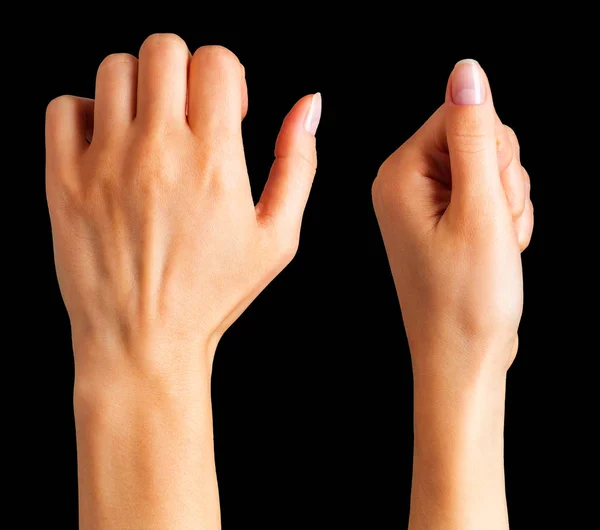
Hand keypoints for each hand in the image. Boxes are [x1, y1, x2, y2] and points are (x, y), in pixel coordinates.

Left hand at [45, 34, 320, 528]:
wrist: (144, 342)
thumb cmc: (213, 294)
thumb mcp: (277, 237)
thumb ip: (297, 164)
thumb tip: (309, 104)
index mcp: (214, 161)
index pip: (216, 61)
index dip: (227, 76)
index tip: (226, 110)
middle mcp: (157, 152)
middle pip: (164, 49)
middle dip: (184, 70)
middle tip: (188, 111)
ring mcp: (105, 163)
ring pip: (115, 69)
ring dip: (140, 87)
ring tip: (150, 127)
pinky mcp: (63, 179)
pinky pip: (65, 107)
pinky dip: (87, 112)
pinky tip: (110, 145)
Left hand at [372, 59, 533, 529]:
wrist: (463, 356)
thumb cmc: (466, 298)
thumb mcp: (479, 210)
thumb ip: (474, 137)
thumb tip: (467, 73)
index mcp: (399, 174)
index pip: (459, 114)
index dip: (492, 151)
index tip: (489, 198)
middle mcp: (404, 184)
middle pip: (476, 138)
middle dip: (500, 181)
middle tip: (493, 227)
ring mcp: (424, 203)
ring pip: (489, 168)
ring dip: (506, 204)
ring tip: (493, 245)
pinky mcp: (443, 220)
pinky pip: (487, 194)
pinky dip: (503, 220)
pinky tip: (494, 251)